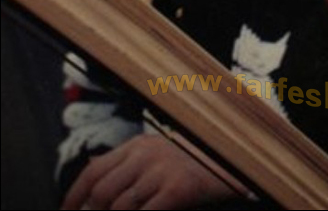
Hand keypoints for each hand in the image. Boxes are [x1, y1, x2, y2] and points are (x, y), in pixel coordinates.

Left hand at [60, 134, 236, 209]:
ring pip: (120, 206)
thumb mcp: (157, 151)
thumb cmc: (193, 161)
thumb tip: (91, 165)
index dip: (73, 197)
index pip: (93, 170)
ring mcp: (162, 170)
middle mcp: (146, 154)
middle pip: (102, 191)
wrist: (233, 159)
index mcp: (138, 145)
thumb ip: (127, 159)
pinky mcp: (178, 188)